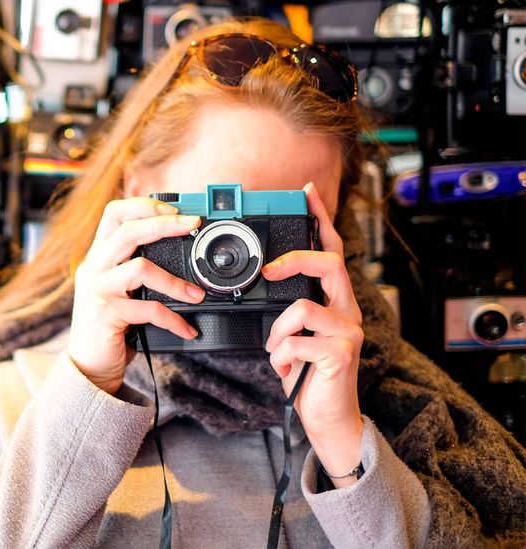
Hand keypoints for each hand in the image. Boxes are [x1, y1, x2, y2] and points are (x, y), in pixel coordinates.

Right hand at [69, 197, 205, 394]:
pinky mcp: (105, 315)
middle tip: (193, 225)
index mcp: (97, 257)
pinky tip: (186, 328)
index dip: (144, 206)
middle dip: (165, 224)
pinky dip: (173, 319)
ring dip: (175, 282)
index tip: (174, 211)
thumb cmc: (109, 326)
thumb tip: (178, 247)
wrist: (89, 367)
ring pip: (140, 268)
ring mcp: (97, 291)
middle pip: (127, 230)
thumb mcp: (118, 289)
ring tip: (197, 294)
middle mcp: (93, 269)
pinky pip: (148, 309)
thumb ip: (134, 267)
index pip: (113, 213)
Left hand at [261, 182, 364, 487]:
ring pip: (303, 307)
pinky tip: (286, 369)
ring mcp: (348, 331)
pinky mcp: (341, 354)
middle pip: (329, 264)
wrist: (328, 419)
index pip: (332, 251)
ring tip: (279, 352)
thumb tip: (266, 287)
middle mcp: (347, 312)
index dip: (321, 221)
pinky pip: (296, 340)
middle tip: (269, 271)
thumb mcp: (294, 336)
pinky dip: (281, 355)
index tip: (307, 194)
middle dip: (295, 261)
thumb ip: (289, 310)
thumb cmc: (308, 376)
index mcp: (335, 302)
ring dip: (279, 331)